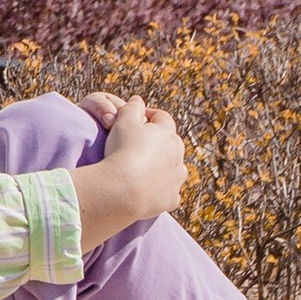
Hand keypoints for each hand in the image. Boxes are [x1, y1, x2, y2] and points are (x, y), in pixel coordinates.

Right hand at [72, 95, 187, 250]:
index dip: (148, 115)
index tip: (135, 119)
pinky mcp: (171, 199)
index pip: (162, 118)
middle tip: (137, 144)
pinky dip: (161, 189)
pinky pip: (169, 192)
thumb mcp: (123, 121)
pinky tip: (147, 190)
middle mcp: (178, 155)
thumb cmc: (122, 150)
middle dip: (158, 142)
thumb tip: (138, 100)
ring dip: (163, 166)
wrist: (123, 190)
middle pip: (171, 143)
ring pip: (174, 168)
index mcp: (168, 134)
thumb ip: (131, 107)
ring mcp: (176, 179)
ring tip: (143, 169)